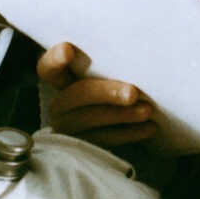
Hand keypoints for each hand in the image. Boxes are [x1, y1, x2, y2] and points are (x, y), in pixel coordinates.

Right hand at [36, 42, 158, 147]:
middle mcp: (62, 105)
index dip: (54, 59)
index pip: (49, 68)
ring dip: (122, 115)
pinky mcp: (85, 148)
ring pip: (91, 120)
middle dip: (105, 93)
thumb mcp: (112, 77)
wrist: (123, 129)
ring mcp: (69, 128)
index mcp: (64, 81)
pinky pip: (105, 140)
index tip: (68, 50)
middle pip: (77, 95)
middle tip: (133, 93)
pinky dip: (129, 133)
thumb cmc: (119, 92)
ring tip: (147, 110)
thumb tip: (138, 54)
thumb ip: (113, 68)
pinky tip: (150, 127)